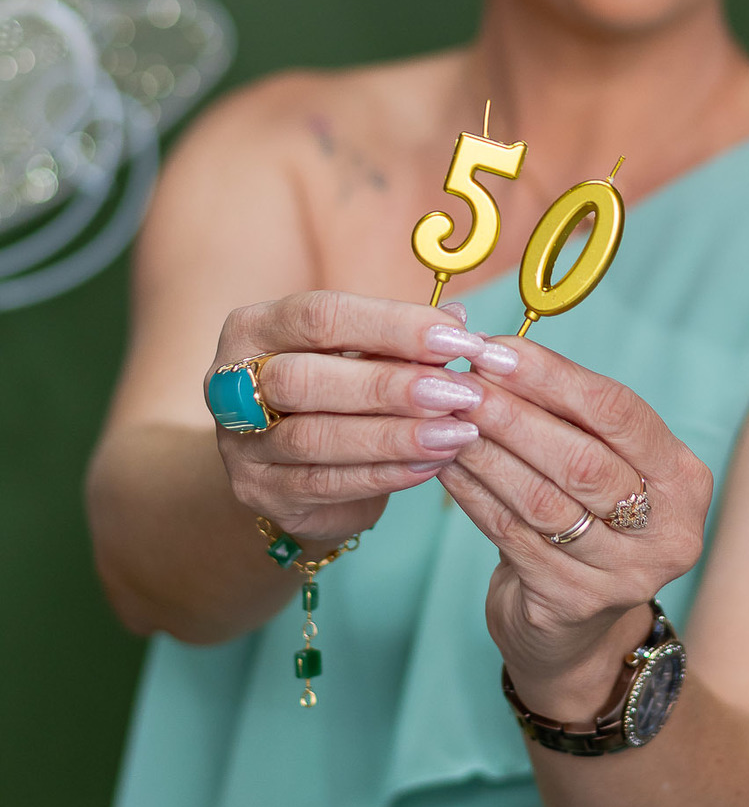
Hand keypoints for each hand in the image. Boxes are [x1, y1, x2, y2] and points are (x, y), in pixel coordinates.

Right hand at [205, 291, 516, 545]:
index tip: (458, 339)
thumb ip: (399, 338)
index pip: (321, 315)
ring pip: (314, 438)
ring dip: (394, 436)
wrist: (291, 466)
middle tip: (459, 393)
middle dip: (391, 385)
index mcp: (255, 327)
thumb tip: (460, 316)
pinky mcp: (258, 491)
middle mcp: (230, 382)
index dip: (393, 325)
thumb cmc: (333, 392)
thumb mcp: (361, 354)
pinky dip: (384, 473)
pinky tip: (431, 465)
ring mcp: (239, 442)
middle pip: (306, 379)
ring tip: (455, 432)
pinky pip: (324, 484)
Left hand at [438, 337, 712, 723]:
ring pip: (542, 499)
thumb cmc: (587, 521)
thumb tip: (494, 353)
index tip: (496, 350)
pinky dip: (472, 494)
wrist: (577, 631)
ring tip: (443, 419)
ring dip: (485, 452)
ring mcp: (625, 575)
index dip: (554, 377)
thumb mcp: (601, 464)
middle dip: (514, 415)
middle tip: (460, 384)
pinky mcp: (573, 604)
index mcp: (685, 478)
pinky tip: (444, 465)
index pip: (620, 412)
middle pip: (582, 460)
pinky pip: (511, 535)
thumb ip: (567, 416)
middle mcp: (669, 530)